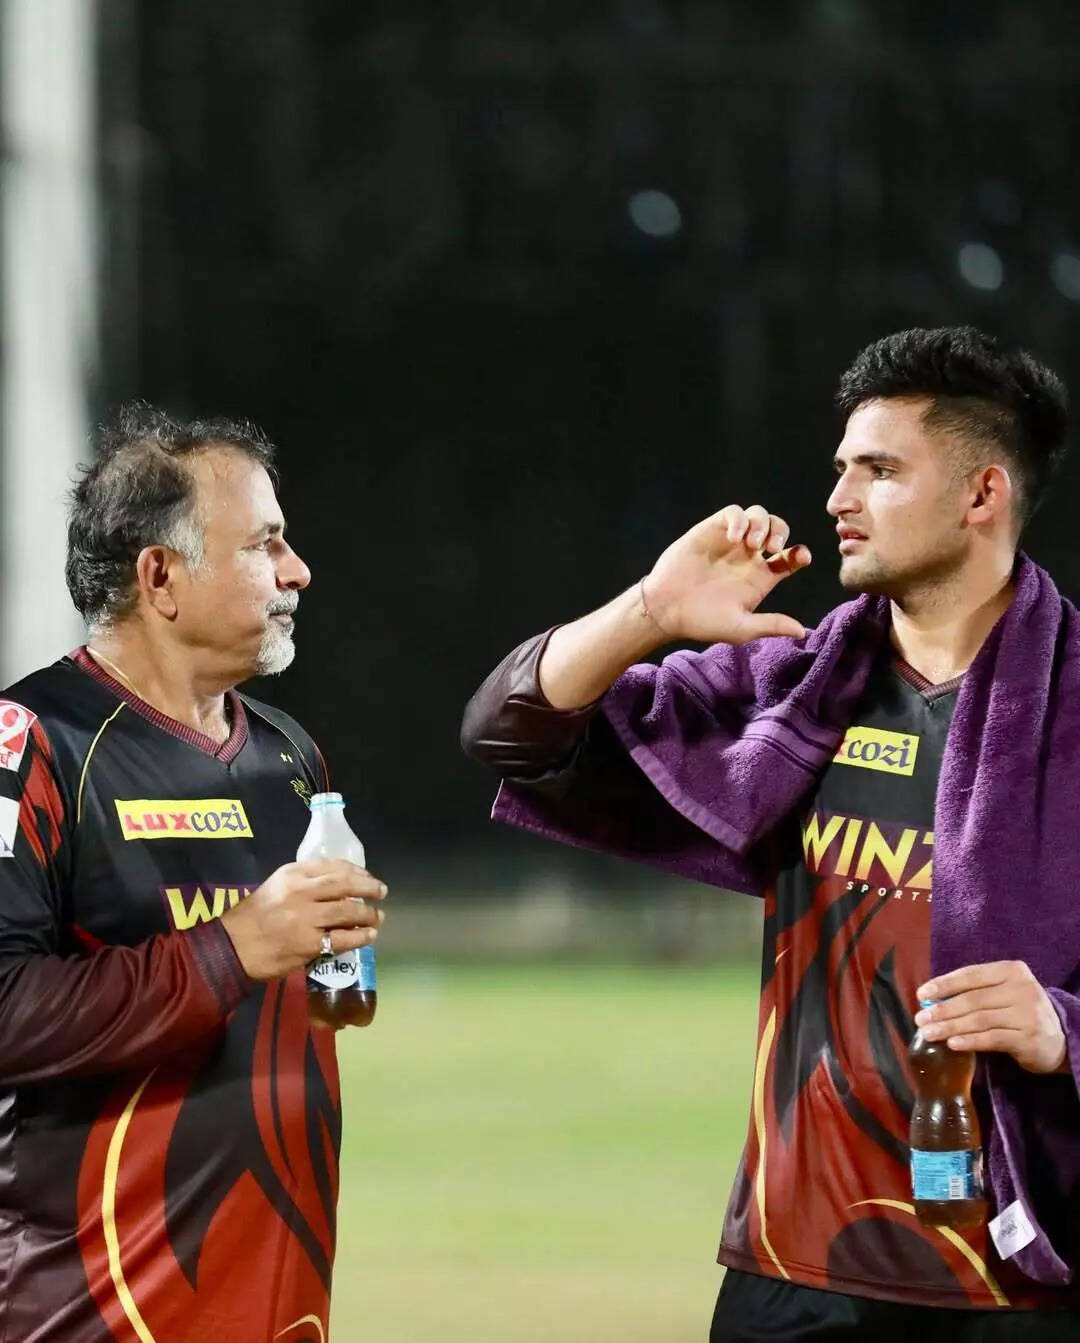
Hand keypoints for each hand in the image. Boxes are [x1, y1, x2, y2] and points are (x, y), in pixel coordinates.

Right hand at [221, 859, 386, 981]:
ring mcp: (305, 918)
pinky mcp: (308, 943)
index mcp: (292, 874)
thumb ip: (303, 882)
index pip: (332, 866)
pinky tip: (369, 935)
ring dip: (368, 914)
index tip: (367, 876)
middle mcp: (300, 892)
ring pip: (348, 911)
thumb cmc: (253, 917)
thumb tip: (338, 884)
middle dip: (368, 887)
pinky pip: (342, 938)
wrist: (232, 948)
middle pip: (345, 884)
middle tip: (381, 892)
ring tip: (378, 917)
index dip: (356, 871)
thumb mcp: (275, 886)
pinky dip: (360, 936)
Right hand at [641, 504, 810, 644]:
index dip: (799, 554)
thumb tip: (802, 632)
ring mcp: (730, 541)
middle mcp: (747, 557)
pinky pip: (733, 513)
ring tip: (753, 544)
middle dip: (781, 532)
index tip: (801, 557)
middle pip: (777, 529)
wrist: (667, 608)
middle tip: (773, 547)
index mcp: (759, 577)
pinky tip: (734, 537)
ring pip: (758, 515)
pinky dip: (739, 519)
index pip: (789, 558)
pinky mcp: (711, 530)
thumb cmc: (702, 621)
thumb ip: (771, 625)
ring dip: (762, 524)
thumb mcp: (741, 627)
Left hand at [916, 961, 1067, 1074]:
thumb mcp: (1003, 992)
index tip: (922, 995)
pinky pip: (991, 1039)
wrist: (1057, 1038)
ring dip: (950, 1027)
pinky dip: (969, 1041)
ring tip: (929, 1033)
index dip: (944, 984)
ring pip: (979, 1020)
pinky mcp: (1028, 1039)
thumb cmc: (1019, 1010)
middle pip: (973, 999)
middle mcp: (1021, 989)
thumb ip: (974, 991)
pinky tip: (952, 1044)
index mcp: (1011, 971)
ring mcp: (1027, 1014)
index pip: (971, 975)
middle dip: (942, 1010)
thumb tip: (932, 1000)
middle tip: (920, 1019)